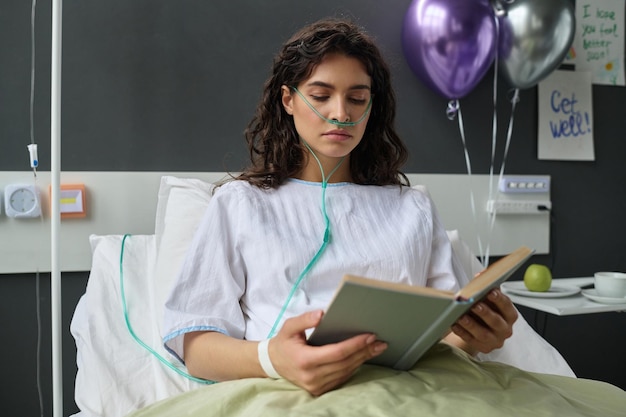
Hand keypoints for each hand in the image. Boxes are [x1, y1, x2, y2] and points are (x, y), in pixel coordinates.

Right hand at [269, 310, 387, 395]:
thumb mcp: (289, 327)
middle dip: (364, 351)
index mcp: (305, 359)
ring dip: (362, 359)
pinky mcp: (319, 390)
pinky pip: (341, 378)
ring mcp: (316, 385)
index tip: (369, 336)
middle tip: (380, 342)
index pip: (336, 353)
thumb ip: (305, 319)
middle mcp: (311, 376)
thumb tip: (322, 314)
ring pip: (346, 372)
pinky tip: (362, 357)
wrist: (273, 363)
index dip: (355, 344)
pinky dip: (353, 367)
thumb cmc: (284, 343)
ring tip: (376, 348)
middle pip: (345, 363)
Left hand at [451, 288, 517, 353]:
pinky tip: (455, 325)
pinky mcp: (483, 347)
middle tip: (474, 305)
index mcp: (509, 315)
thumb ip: (487, 286)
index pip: (507, 306)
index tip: (491, 292)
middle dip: (485, 312)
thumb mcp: (488, 299)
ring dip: (471, 324)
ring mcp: (494, 340)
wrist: (481, 328)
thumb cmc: (486, 310)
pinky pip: (471, 340)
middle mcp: (505, 329)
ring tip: (461, 317)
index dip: (499, 299)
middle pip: (496, 321)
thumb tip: (482, 274)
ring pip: (483, 333)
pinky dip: (462, 332)